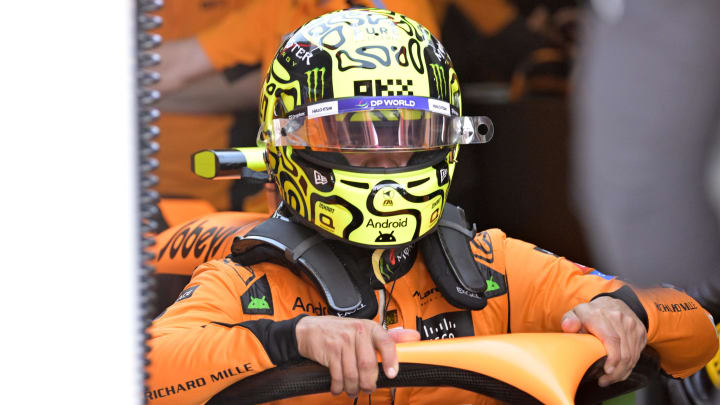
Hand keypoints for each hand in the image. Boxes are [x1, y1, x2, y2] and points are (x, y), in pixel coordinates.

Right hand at [295, 316, 419, 396]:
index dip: (391, 360)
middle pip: (368, 364)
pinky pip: (338, 375)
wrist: (310, 330)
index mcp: (370, 328)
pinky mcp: (329, 350)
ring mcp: (342, 341)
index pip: (387, 342)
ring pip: (352, 373)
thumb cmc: (341, 332)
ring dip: (353, 388)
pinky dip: (339, 387)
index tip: (392, 375)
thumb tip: (414, 337)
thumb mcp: (365, 330)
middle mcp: (357, 332)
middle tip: (367, 389)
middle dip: (369, 383)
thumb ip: (390, 336)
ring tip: (352, 391)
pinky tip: (338, 388)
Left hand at [561, 297, 647, 386]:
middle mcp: (619, 318)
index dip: (612, 358)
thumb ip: (569, 321)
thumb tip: (568, 327)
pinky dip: (628, 367)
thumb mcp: (576, 314)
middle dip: (615, 372)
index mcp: (599, 315)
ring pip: (632, 356)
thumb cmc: (590, 314)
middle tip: (603, 381)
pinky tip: (618, 373)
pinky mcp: (640, 332)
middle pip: (624, 352)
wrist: (613, 303)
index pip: (612, 339)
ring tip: (609, 379)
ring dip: (621, 372)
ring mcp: (632, 325)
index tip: (606, 371)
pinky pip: (637, 354)